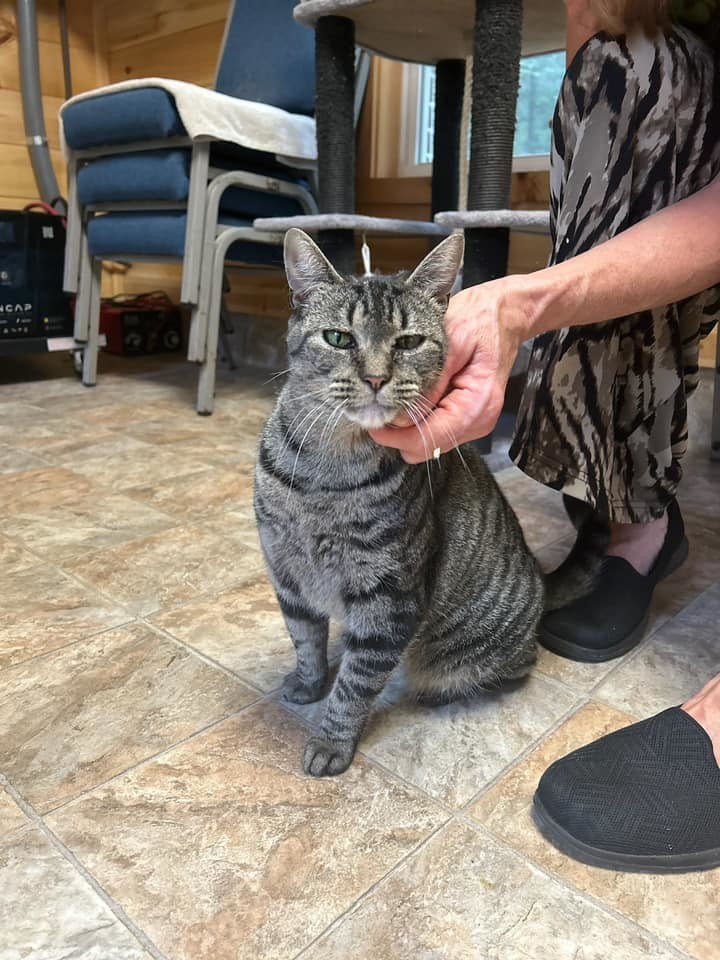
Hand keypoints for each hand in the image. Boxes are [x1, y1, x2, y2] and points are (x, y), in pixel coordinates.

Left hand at [369, 276, 531, 462]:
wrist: (505, 314)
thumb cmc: (479, 320)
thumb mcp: (450, 341)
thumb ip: (428, 382)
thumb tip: (402, 415)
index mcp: (477, 404)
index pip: (429, 438)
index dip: (396, 436)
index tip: (372, 423)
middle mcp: (479, 420)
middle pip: (427, 447)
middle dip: (400, 434)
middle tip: (379, 407)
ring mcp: (475, 421)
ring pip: (429, 443)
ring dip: (409, 427)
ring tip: (396, 398)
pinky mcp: (468, 418)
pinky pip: (436, 429)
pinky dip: (420, 420)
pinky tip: (413, 397)